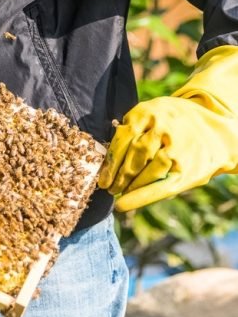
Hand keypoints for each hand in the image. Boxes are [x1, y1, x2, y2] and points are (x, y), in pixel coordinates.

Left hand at [98, 46, 237, 211]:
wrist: (214, 132)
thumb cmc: (174, 124)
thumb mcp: (154, 114)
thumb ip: (133, 127)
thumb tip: (107, 152)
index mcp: (146, 112)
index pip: (122, 139)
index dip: (109, 160)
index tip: (101, 176)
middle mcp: (160, 128)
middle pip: (132, 155)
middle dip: (117, 174)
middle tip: (107, 187)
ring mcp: (174, 148)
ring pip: (144, 170)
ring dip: (128, 184)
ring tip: (118, 192)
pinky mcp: (185, 169)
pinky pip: (158, 186)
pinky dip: (139, 196)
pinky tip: (124, 204)